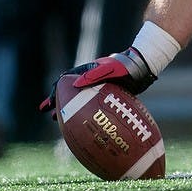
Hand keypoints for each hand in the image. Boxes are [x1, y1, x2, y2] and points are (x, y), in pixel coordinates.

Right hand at [39, 48, 155, 115]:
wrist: (143, 68)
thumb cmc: (126, 67)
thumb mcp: (110, 69)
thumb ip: (94, 75)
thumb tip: (75, 84)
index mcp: (86, 72)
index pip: (65, 83)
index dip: (55, 93)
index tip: (48, 104)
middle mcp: (89, 80)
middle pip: (68, 92)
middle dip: (57, 103)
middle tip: (48, 114)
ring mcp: (97, 88)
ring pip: (78, 100)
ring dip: (67, 109)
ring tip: (58, 119)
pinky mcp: (106, 95)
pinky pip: (90, 105)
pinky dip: (83, 113)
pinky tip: (83, 123)